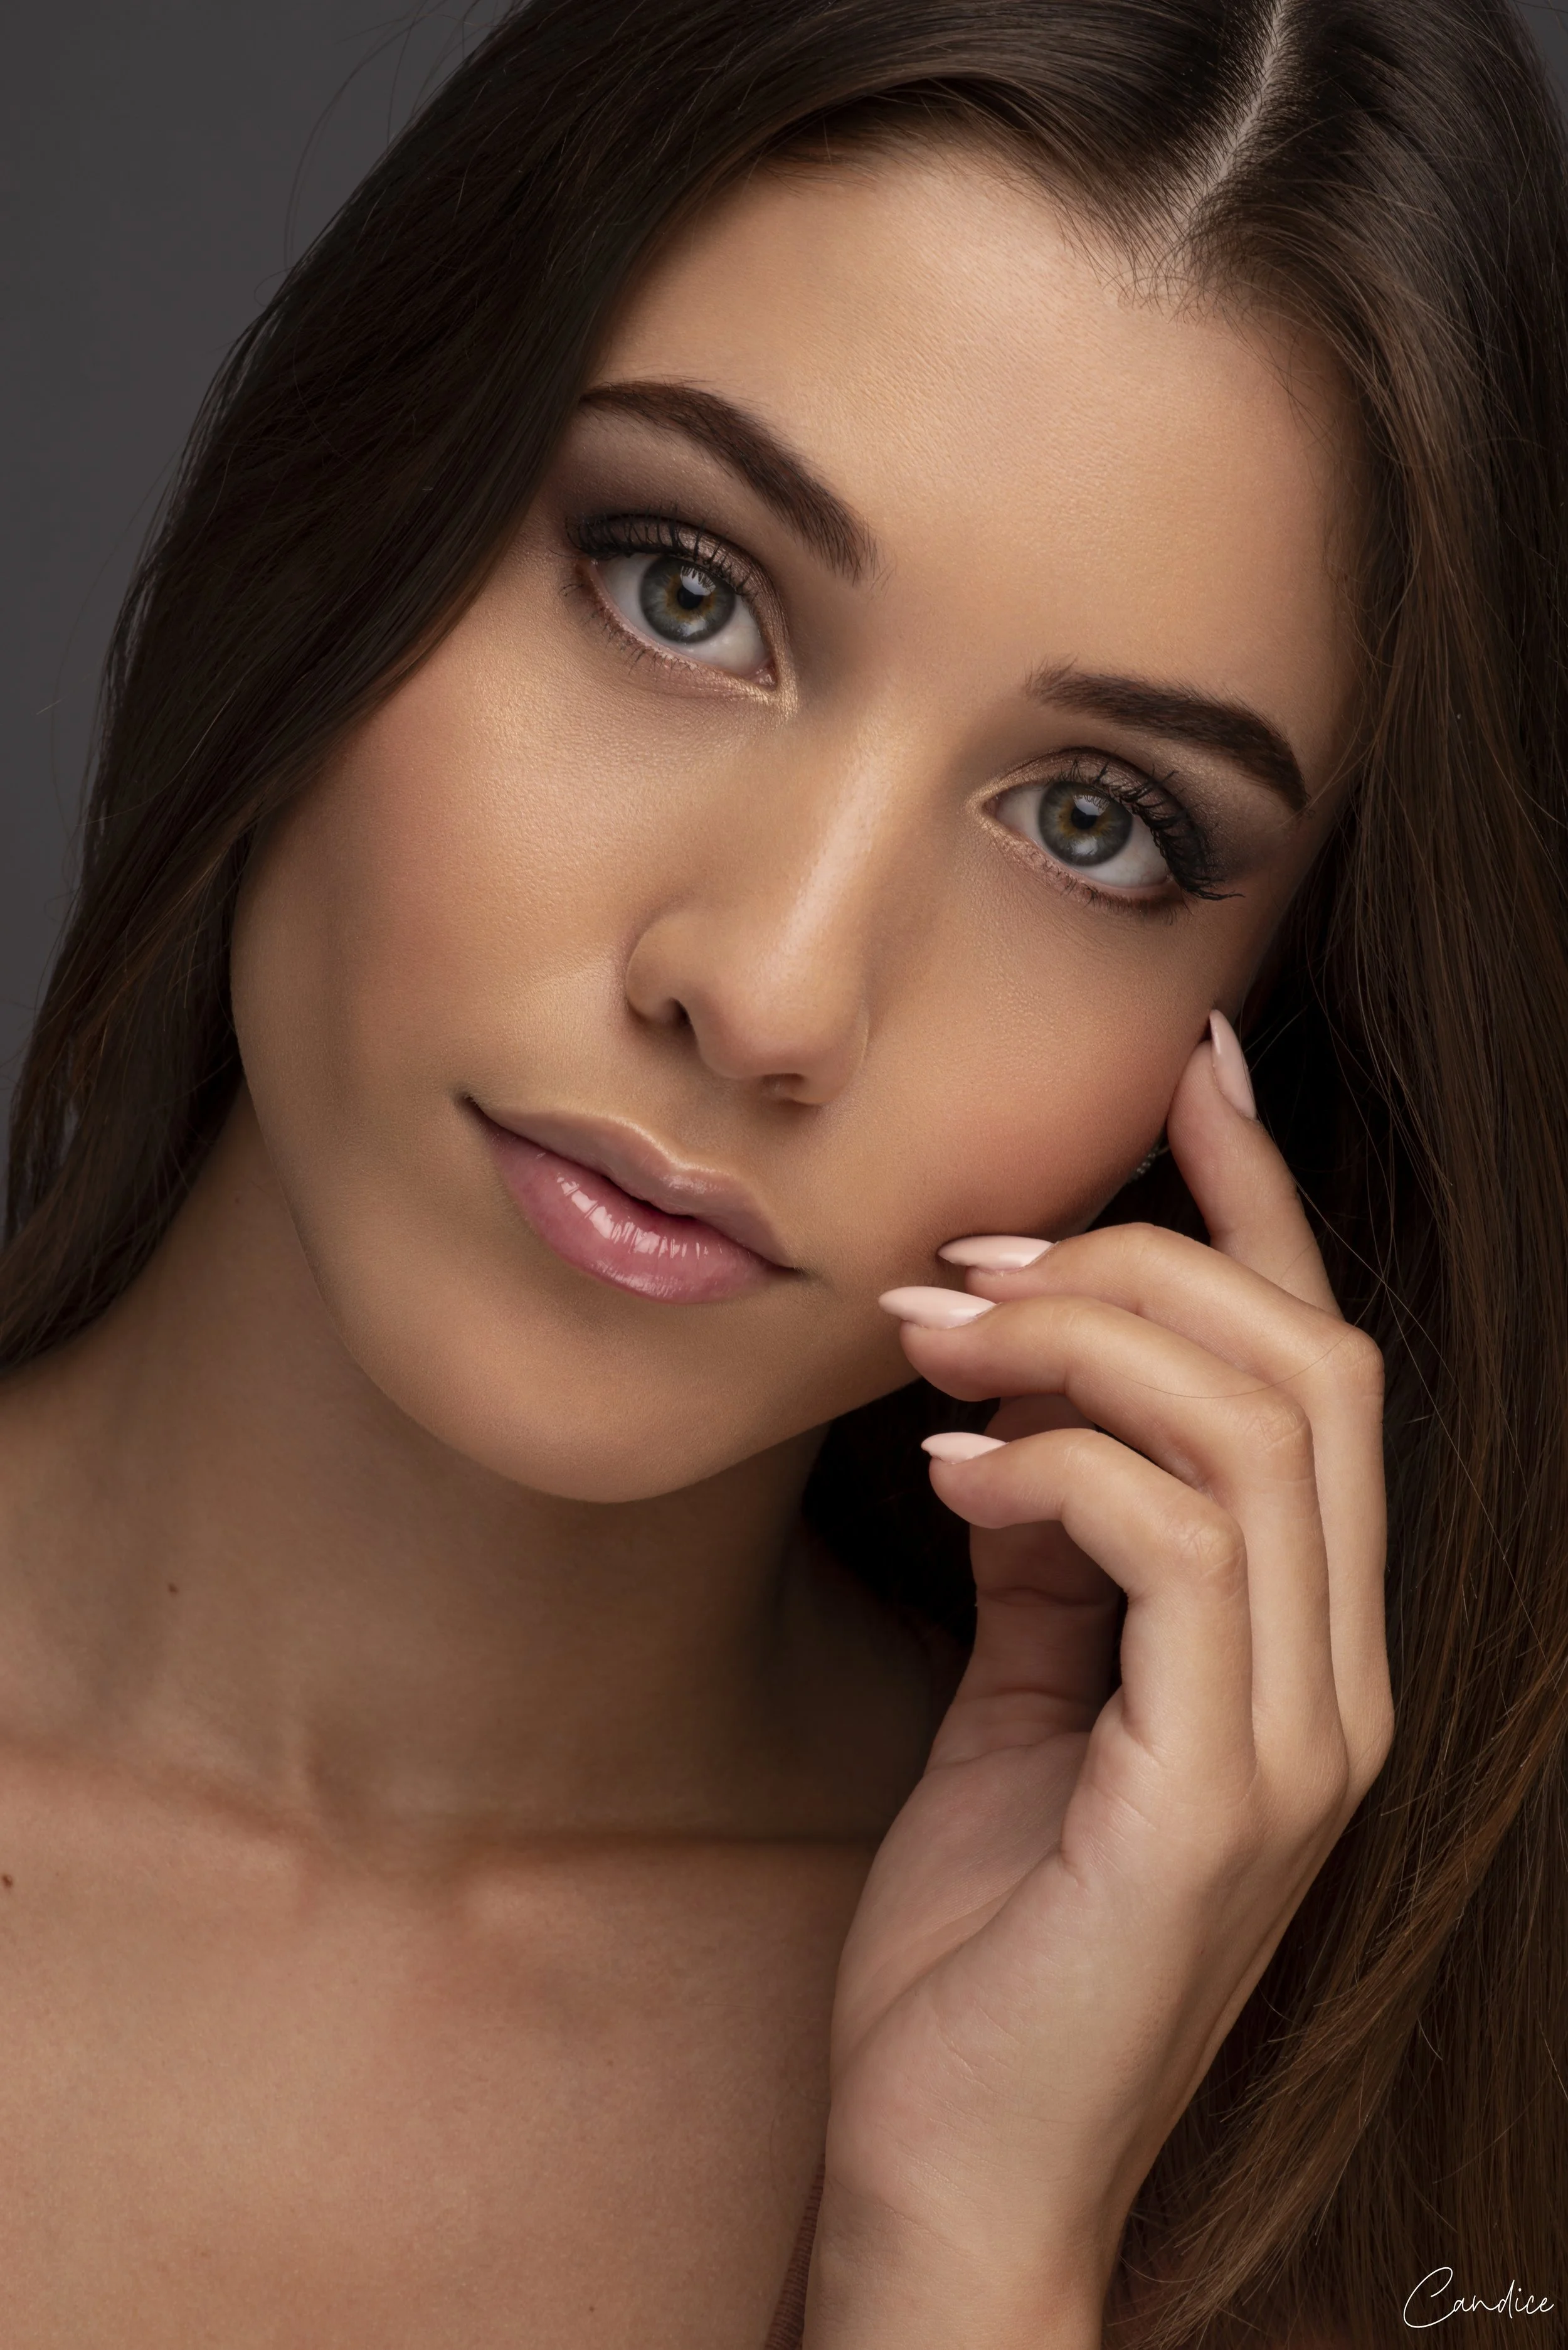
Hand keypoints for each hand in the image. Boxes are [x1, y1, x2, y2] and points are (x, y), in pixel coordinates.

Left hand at [805, 1018, 1393, 2349]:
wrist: (959, 2177)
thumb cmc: (985, 1940)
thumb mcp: (1026, 1695)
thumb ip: (1059, 1549)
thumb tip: (1022, 1399)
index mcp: (1304, 1646)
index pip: (1323, 1369)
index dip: (1266, 1204)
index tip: (1189, 1074)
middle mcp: (1339, 1679)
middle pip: (1308, 1364)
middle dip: (1135, 1263)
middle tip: (960, 1262)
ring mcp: (1298, 1741)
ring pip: (1260, 1427)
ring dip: (1081, 1340)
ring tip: (932, 1338)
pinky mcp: (1219, 1798)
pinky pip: (1174, 1544)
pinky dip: (1055, 1466)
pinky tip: (943, 1467)